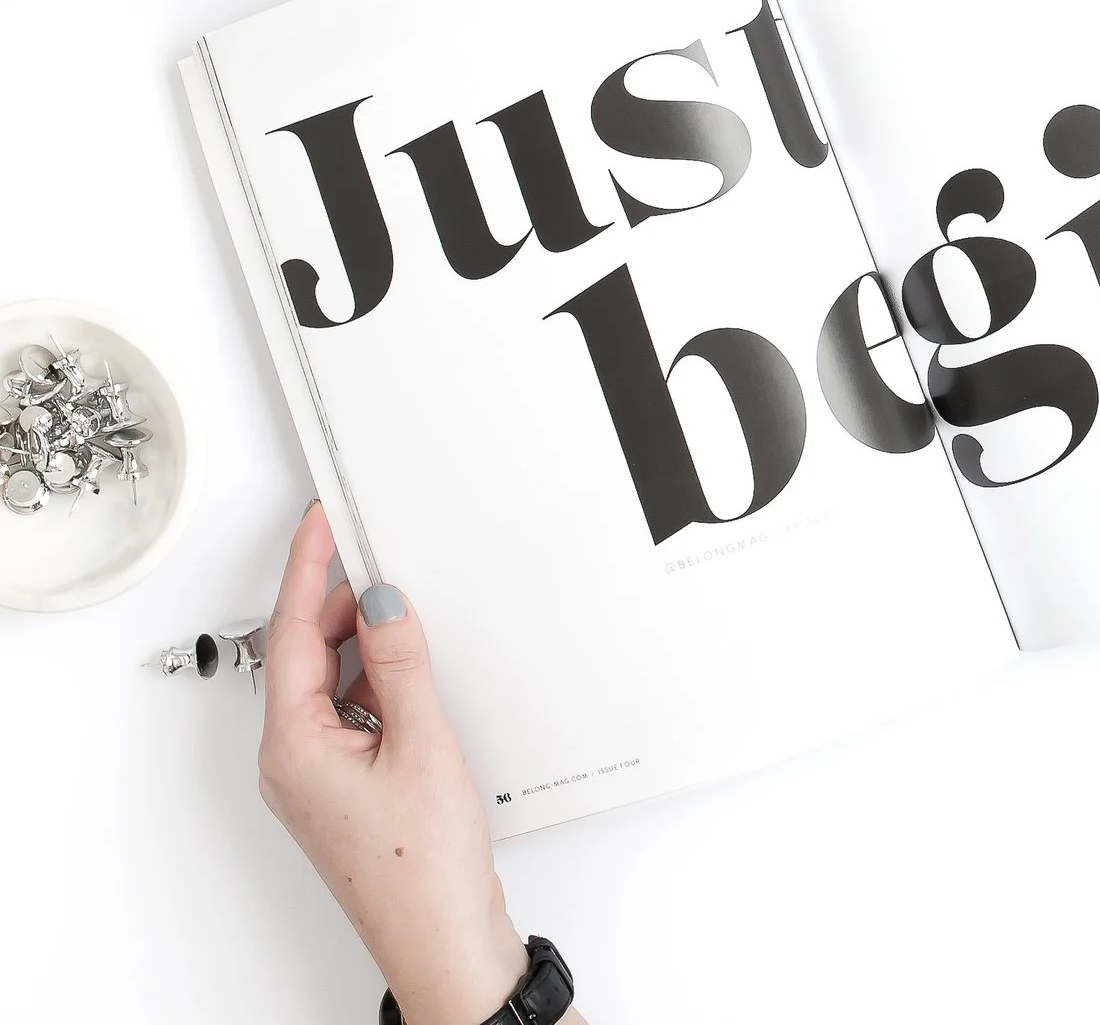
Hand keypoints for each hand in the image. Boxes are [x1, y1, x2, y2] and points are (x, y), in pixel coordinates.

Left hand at [260, 504, 527, 1024]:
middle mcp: (293, 760)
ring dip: (366, 648)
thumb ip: (401, 664)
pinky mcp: (346, 789)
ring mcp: (318, 777)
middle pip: (306, 655)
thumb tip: (382, 600)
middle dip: (344, 606)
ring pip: (332, 685)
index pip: (292, 634)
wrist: (443, 940)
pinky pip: (353, 714)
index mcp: (293, 746)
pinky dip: (380, 684)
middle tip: (384, 559)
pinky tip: (417, 675)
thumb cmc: (422, 867)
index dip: (308, 571)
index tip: (321, 523)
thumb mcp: (422, 745)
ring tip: (410, 618)